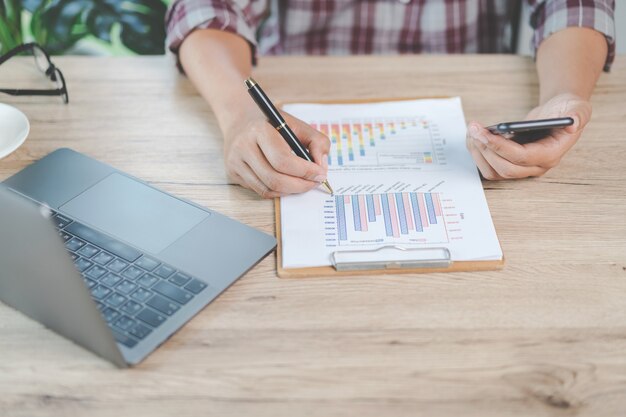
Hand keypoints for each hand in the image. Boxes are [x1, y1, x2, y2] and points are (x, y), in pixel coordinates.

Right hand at [223, 111, 329, 197]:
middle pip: (274, 179)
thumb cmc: (273, 124)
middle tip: (315, 183)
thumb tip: (321, 167)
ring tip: (303, 183)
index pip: (282, 160)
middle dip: (300, 185)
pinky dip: (279, 191)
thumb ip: (317, 142)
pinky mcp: (233, 173)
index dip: (305, 171)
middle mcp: (243, 147)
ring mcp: (235, 162)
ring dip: (291, 191)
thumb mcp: (297, 124)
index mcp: (259, 130)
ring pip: (267, 189)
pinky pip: (260, 191)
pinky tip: (288, 183)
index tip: (321, 174)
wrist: (241, 119)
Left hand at [466, 93, 591, 179]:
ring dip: (478, 153)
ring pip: (494, 171)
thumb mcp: (577, 108)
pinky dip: (478, 153)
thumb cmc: (566, 111)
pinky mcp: (510, 164)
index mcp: (551, 155)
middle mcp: (536, 166)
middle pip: (505, 168)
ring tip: (471, 131)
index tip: (483, 133)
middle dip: (486, 149)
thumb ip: (578, 115)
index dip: (501, 147)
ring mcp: (522, 168)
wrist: (557, 114)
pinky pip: (490, 166)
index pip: (522, 157)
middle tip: (473, 129)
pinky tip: (474, 135)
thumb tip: (574, 122)